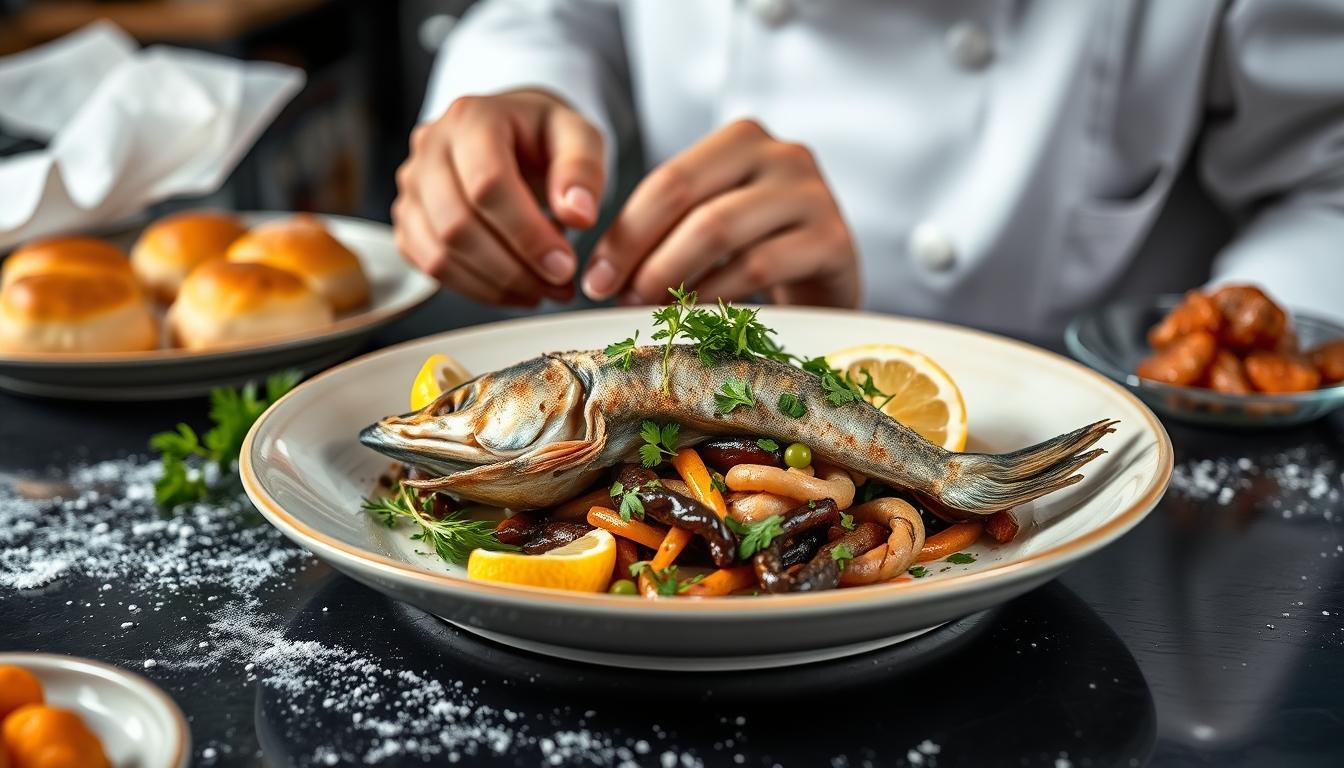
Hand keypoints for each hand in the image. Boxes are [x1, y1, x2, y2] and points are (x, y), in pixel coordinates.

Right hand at [393, 90, 604, 305]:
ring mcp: (413, 185)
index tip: (564, 264)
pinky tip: (515, 288)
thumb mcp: (579, 137)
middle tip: (558, 284)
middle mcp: (431, 147)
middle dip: (513, 268)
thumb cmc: (543, 136)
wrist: (513, 134)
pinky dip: (476, 288)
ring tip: (543, 289)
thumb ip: (583, 170)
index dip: (527, 233)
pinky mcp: (409, 219)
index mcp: (472, 117)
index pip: (487, 184)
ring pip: (440, 253)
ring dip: (496, 285)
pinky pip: (431, 267)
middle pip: (457, 225)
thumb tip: (578, 215)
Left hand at [581, 119, 858, 307]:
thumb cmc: (760, 252)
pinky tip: (693, 318)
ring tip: (646, 308)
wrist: (831, 282)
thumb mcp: (711, 225)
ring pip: (719, 229)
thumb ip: (665, 230)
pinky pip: (758, 265)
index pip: (667, 181)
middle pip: (689, 199)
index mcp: (742, 139)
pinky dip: (715, 295)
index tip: (595, 277)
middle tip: (610, 296)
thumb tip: (601, 272)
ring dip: (670, 275)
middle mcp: (783, 154)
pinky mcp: (834, 240)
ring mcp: (813, 194)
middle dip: (639, 253)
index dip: (624, 232)